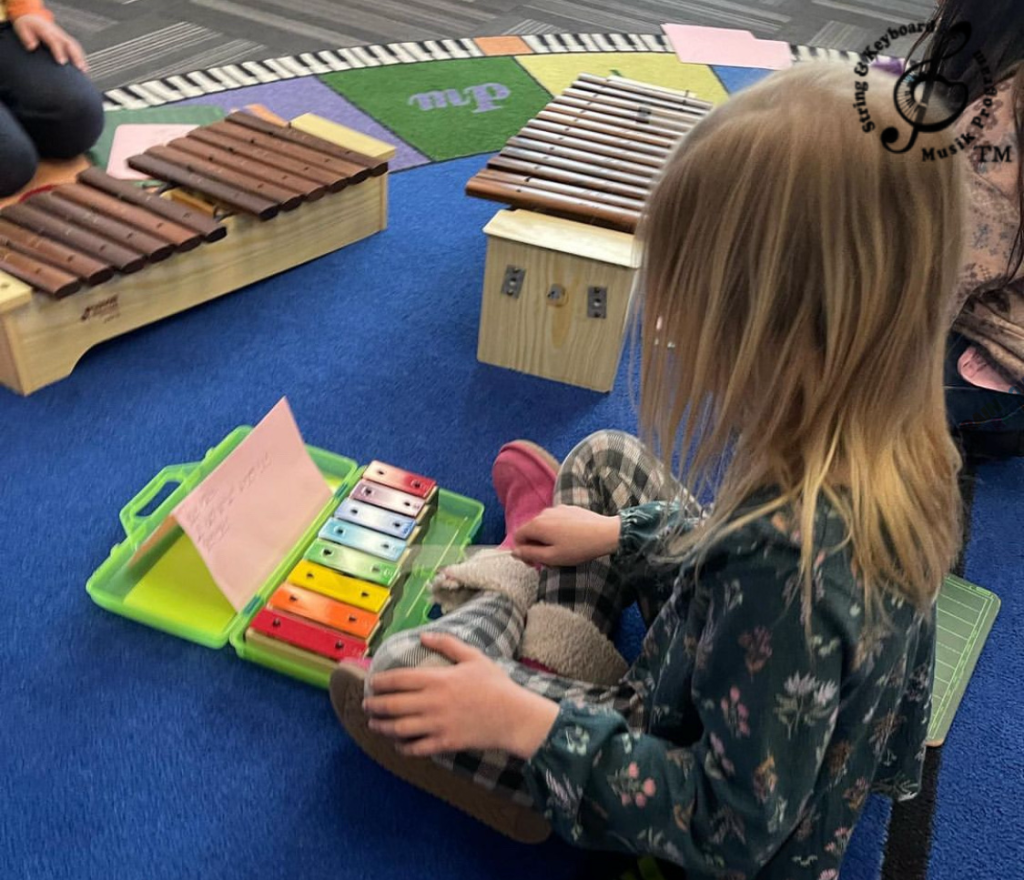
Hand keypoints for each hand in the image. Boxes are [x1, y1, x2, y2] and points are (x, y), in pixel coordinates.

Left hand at [13, 15, 87, 70]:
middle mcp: (58, 34)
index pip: (55, 42)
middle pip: (70, 44)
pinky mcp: (66, 40)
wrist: (33, 17)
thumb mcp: (22, 28)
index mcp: (47, 31)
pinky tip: (85, 68)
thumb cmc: (28, 25)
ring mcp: (64, 37)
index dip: (59, 52)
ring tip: (85, 70)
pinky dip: (82, 57)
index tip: (62, 62)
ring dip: (81, 58)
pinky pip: (77, 48)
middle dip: (76, 56)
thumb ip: (26, 37)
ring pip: (75, 47)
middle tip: (80, 68)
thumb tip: (32, 47)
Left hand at [363, 633, 558, 758]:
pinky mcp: (444, 743)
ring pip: (399, 729)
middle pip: (392, 705)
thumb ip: (447, 644)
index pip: (398, 680)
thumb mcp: (473, 657)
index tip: (370, 683)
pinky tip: (397, 744)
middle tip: (366, 705)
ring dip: (382, 727)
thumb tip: (423, 635)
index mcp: (437, 680)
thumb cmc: (495, 684)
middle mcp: (431, 703)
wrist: (513, 716)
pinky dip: (402, 747)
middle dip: (375, 706)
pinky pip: (416, 748)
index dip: (379, 682)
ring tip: (374, 724)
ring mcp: (436, 725)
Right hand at [512, 505, 620, 566]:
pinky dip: (557, 532)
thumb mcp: (551, 557)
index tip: (535, 563)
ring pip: (544, 526)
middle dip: (535, 547)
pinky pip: (555, 521)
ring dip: (546, 540)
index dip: (522, 552)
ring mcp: (557, 509)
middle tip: (549, 561)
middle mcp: (544, 513)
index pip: (517, 537)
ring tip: (562, 552)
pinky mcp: (569, 509)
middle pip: (530, 531)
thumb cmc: (578, 548)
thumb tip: (514, 551)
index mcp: (537, 525)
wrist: (605, 533)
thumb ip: (529, 554)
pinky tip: (571, 540)